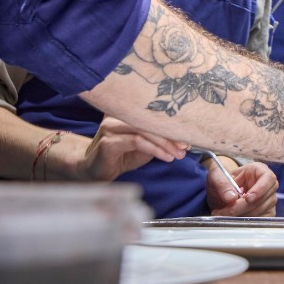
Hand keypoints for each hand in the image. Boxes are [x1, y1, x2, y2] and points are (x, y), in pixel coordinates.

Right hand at [73, 116, 187, 181]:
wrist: (95, 171)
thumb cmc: (122, 156)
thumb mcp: (145, 146)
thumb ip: (160, 139)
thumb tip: (185, 138)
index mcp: (127, 111)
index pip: (154, 114)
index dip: (173, 125)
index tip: (188, 137)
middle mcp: (117, 115)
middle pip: (151, 122)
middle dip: (172, 136)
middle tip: (186, 147)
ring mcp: (111, 127)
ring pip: (145, 131)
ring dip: (165, 144)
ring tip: (178, 155)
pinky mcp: (108, 142)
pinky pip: (137, 142)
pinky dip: (155, 150)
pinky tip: (166, 157)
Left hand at [206, 159, 277, 215]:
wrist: (222, 192)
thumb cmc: (223, 180)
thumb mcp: (217, 177)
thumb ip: (222, 184)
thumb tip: (231, 198)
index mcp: (259, 170)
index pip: (268, 179)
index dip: (259, 190)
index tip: (247, 199)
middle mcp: (268, 185)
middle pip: (262, 199)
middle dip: (242, 208)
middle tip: (225, 212)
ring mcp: (269, 200)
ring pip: (261, 211)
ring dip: (242, 216)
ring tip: (224, 215)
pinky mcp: (267, 212)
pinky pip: (261, 220)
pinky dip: (247, 222)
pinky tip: (234, 219)